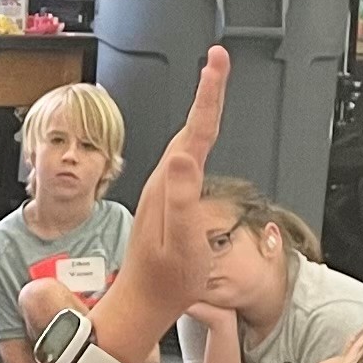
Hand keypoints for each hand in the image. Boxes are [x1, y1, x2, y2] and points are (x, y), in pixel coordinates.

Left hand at [92, 43, 229, 362]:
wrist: (144, 301)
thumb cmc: (167, 281)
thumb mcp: (180, 242)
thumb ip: (182, 198)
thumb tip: (184, 156)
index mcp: (171, 187)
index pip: (195, 131)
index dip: (209, 94)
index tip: (216, 63)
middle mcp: (164, 182)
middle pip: (190, 127)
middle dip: (207, 92)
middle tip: (219, 61)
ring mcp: (164, 190)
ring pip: (186, 139)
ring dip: (201, 110)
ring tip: (214, 83)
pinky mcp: (166, 199)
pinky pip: (184, 155)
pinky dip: (197, 134)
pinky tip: (200, 133)